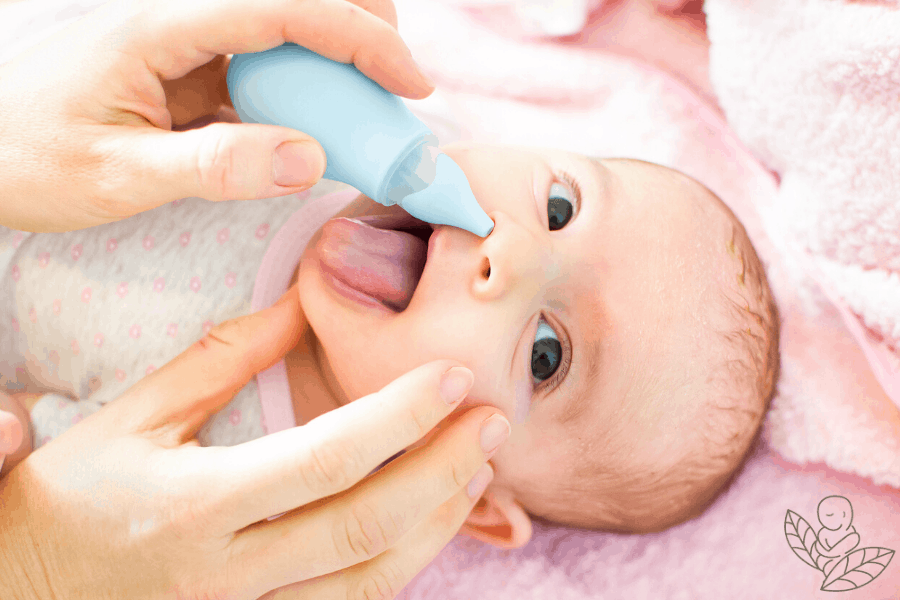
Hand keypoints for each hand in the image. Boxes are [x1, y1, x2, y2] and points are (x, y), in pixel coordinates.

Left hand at [0, 0, 433, 231]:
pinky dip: (305, 88)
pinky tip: (317, 125)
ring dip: (336, 54)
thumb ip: (213, 167)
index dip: (360, 38)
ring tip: (370, 104)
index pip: (282, 7)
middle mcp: (178, 18)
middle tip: (399, 82)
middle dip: (361, 22)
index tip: (410, 83)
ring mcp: (184, 41)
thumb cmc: (25, 159)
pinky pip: (263, 64)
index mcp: (158, 24)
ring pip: (283, 24)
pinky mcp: (186, 68)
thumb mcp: (116, 175)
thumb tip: (311, 159)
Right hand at [0, 285, 505, 599]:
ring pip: (369, 582)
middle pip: (364, 526)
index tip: (451, 377)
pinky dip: (400, 565)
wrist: (23, 585)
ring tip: (478, 467)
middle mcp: (227, 574)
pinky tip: (431, 522)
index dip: (399, 418)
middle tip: (494, 419)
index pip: (324, 461)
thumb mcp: (134, 415)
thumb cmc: (72, 493)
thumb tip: (300, 302)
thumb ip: (221, 359)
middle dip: (442, 472)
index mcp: (194, 506)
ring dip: (437, 524)